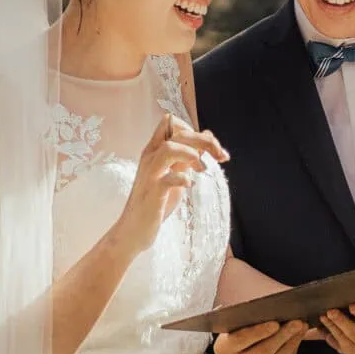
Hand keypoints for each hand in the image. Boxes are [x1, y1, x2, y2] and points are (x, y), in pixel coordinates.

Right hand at [114, 113, 227, 251]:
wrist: (134, 230)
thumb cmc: (157, 201)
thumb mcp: (175, 173)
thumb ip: (188, 156)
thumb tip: (207, 136)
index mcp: (155, 151)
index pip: (172, 123)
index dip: (197, 131)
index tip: (216, 150)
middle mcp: (150, 158)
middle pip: (177, 133)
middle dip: (204, 140)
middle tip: (220, 156)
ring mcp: (150, 175)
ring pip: (169, 149)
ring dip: (191, 155)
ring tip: (202, 169)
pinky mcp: (152, 194)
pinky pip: (167, 179)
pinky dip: (182, 179)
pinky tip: (189, 184)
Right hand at [213, 320, 310, 353]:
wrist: (244, 350)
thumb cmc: (244, 330)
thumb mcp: (243, 321)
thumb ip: (254, 316)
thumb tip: (278, 310)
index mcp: (222, 348)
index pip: (240, 339)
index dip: (259, 331)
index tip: (276, 323)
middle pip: (262, 353)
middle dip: (282, 336)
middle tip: (297, 323)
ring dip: (291, 345)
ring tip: (301, 330)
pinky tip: (296, 342)